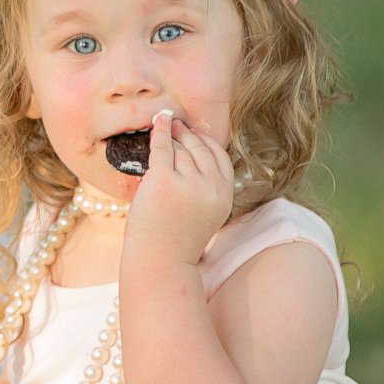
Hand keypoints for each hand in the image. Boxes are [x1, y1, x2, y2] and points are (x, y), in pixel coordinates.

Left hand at [124, 111, 234, 265]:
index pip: (220, 157)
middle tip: (178, 124)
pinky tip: (158, 120)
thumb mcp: (205, 213)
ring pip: (180, 149)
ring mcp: (188, 183)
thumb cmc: (177, 241)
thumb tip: (193, 155)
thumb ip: (207, 188)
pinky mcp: (163, 180)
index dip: (206, 142)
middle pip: (200, 149)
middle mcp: (210, 187)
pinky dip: (160, 131)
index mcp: (225, 195)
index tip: (196, 134)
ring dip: (172, 138)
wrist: (160, 263)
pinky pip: (163, 147)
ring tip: (165, 129)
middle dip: (188, 135)